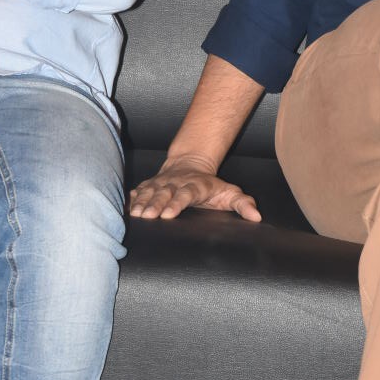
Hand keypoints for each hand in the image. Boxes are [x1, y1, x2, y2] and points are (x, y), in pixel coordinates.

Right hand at [130, 158, 260, 221]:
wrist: (190, 163)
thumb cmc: (211, 185)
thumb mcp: (230, 193)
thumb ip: (243, 204)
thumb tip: (256, 216)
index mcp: (194, 187)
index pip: (185, 195)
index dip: (177, 203)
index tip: (169, 214)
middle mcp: (175, 183)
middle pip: (164, 194)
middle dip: (155, 204)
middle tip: (147, 216)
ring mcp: (161, 183)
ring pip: (150, 192)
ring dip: (141, 202)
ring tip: (134, 214)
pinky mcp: (150, 185)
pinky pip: (138, 191)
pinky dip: (130, 198)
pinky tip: (123, 208)